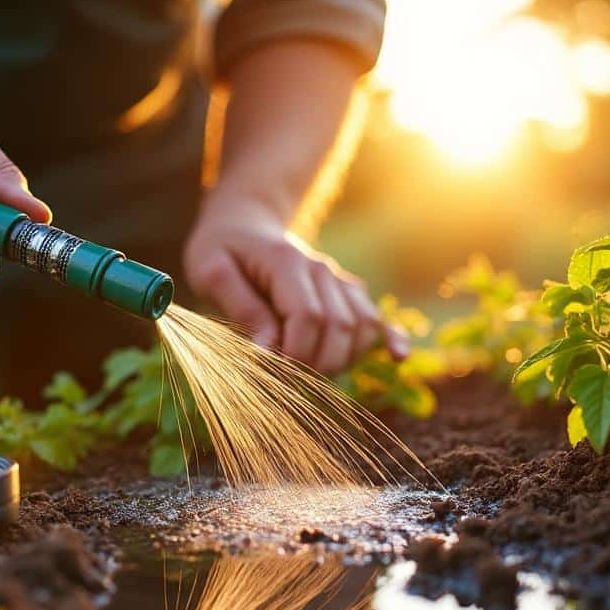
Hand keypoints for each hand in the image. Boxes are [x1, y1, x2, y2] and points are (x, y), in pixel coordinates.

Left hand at [183, 198, 407, 373]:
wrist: (244, 226)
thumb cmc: (221, 252)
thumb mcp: (211, 272)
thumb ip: (241, 308)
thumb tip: (269, 350)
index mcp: (288, 263)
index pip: (308, 317)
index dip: (296, 354)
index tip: (272, 372)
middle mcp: (322, 270)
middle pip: (339, 327)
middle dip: (317, 365)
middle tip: (286, 382)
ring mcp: (339, 281)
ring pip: (362, 328)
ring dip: (342, 361)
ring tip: (309, 375)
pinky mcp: (347, 293)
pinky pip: (377, 318)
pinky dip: (391, 338)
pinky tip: (398, 357)